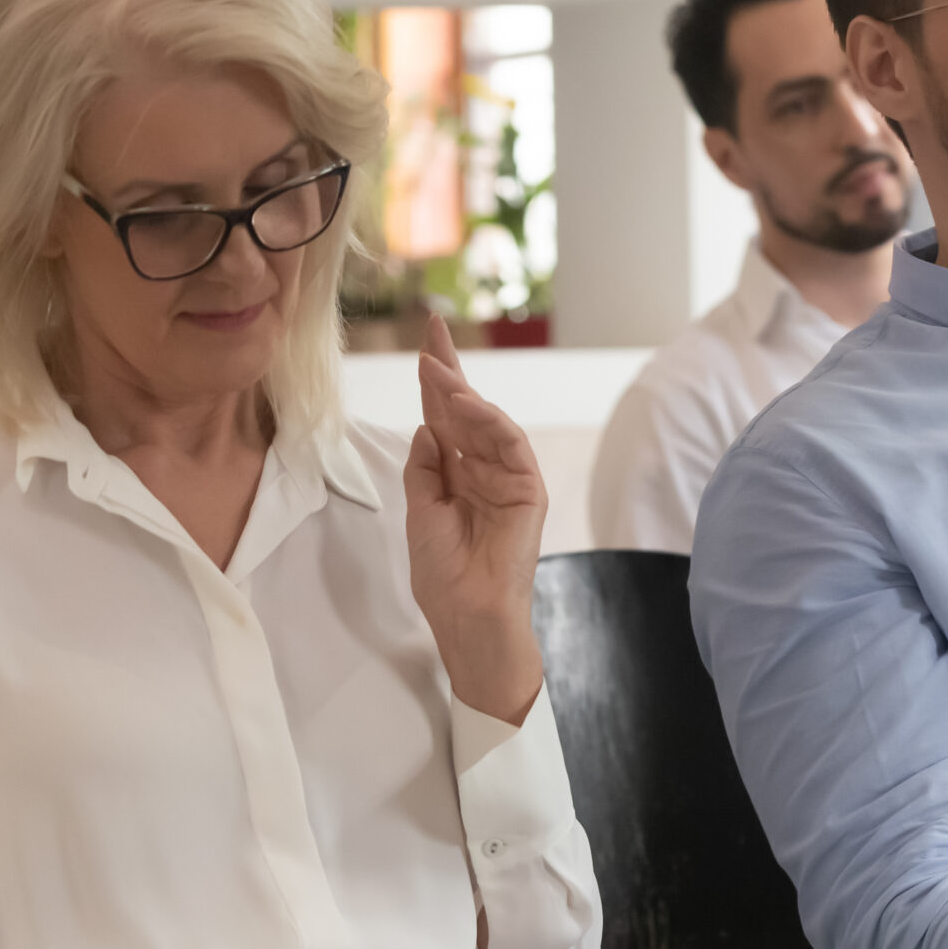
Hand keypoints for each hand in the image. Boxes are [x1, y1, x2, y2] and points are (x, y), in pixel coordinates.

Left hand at [406, 311, 546, 722]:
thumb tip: (428, 426)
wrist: (469, 615)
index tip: (424, 346)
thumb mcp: (420, 513)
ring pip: (487, 423)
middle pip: (467, 412)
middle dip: (450, 372)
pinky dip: (488, 422)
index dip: (435, 384)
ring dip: (462, 393)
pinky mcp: (528, 490)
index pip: (445, 420)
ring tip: (436, 368)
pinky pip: (510, 446)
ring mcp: (509, 478)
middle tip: (433, 333)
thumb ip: (426, 469)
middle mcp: (484, 470)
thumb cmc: (445, 576)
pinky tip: (465, 403)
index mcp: (458, 475)